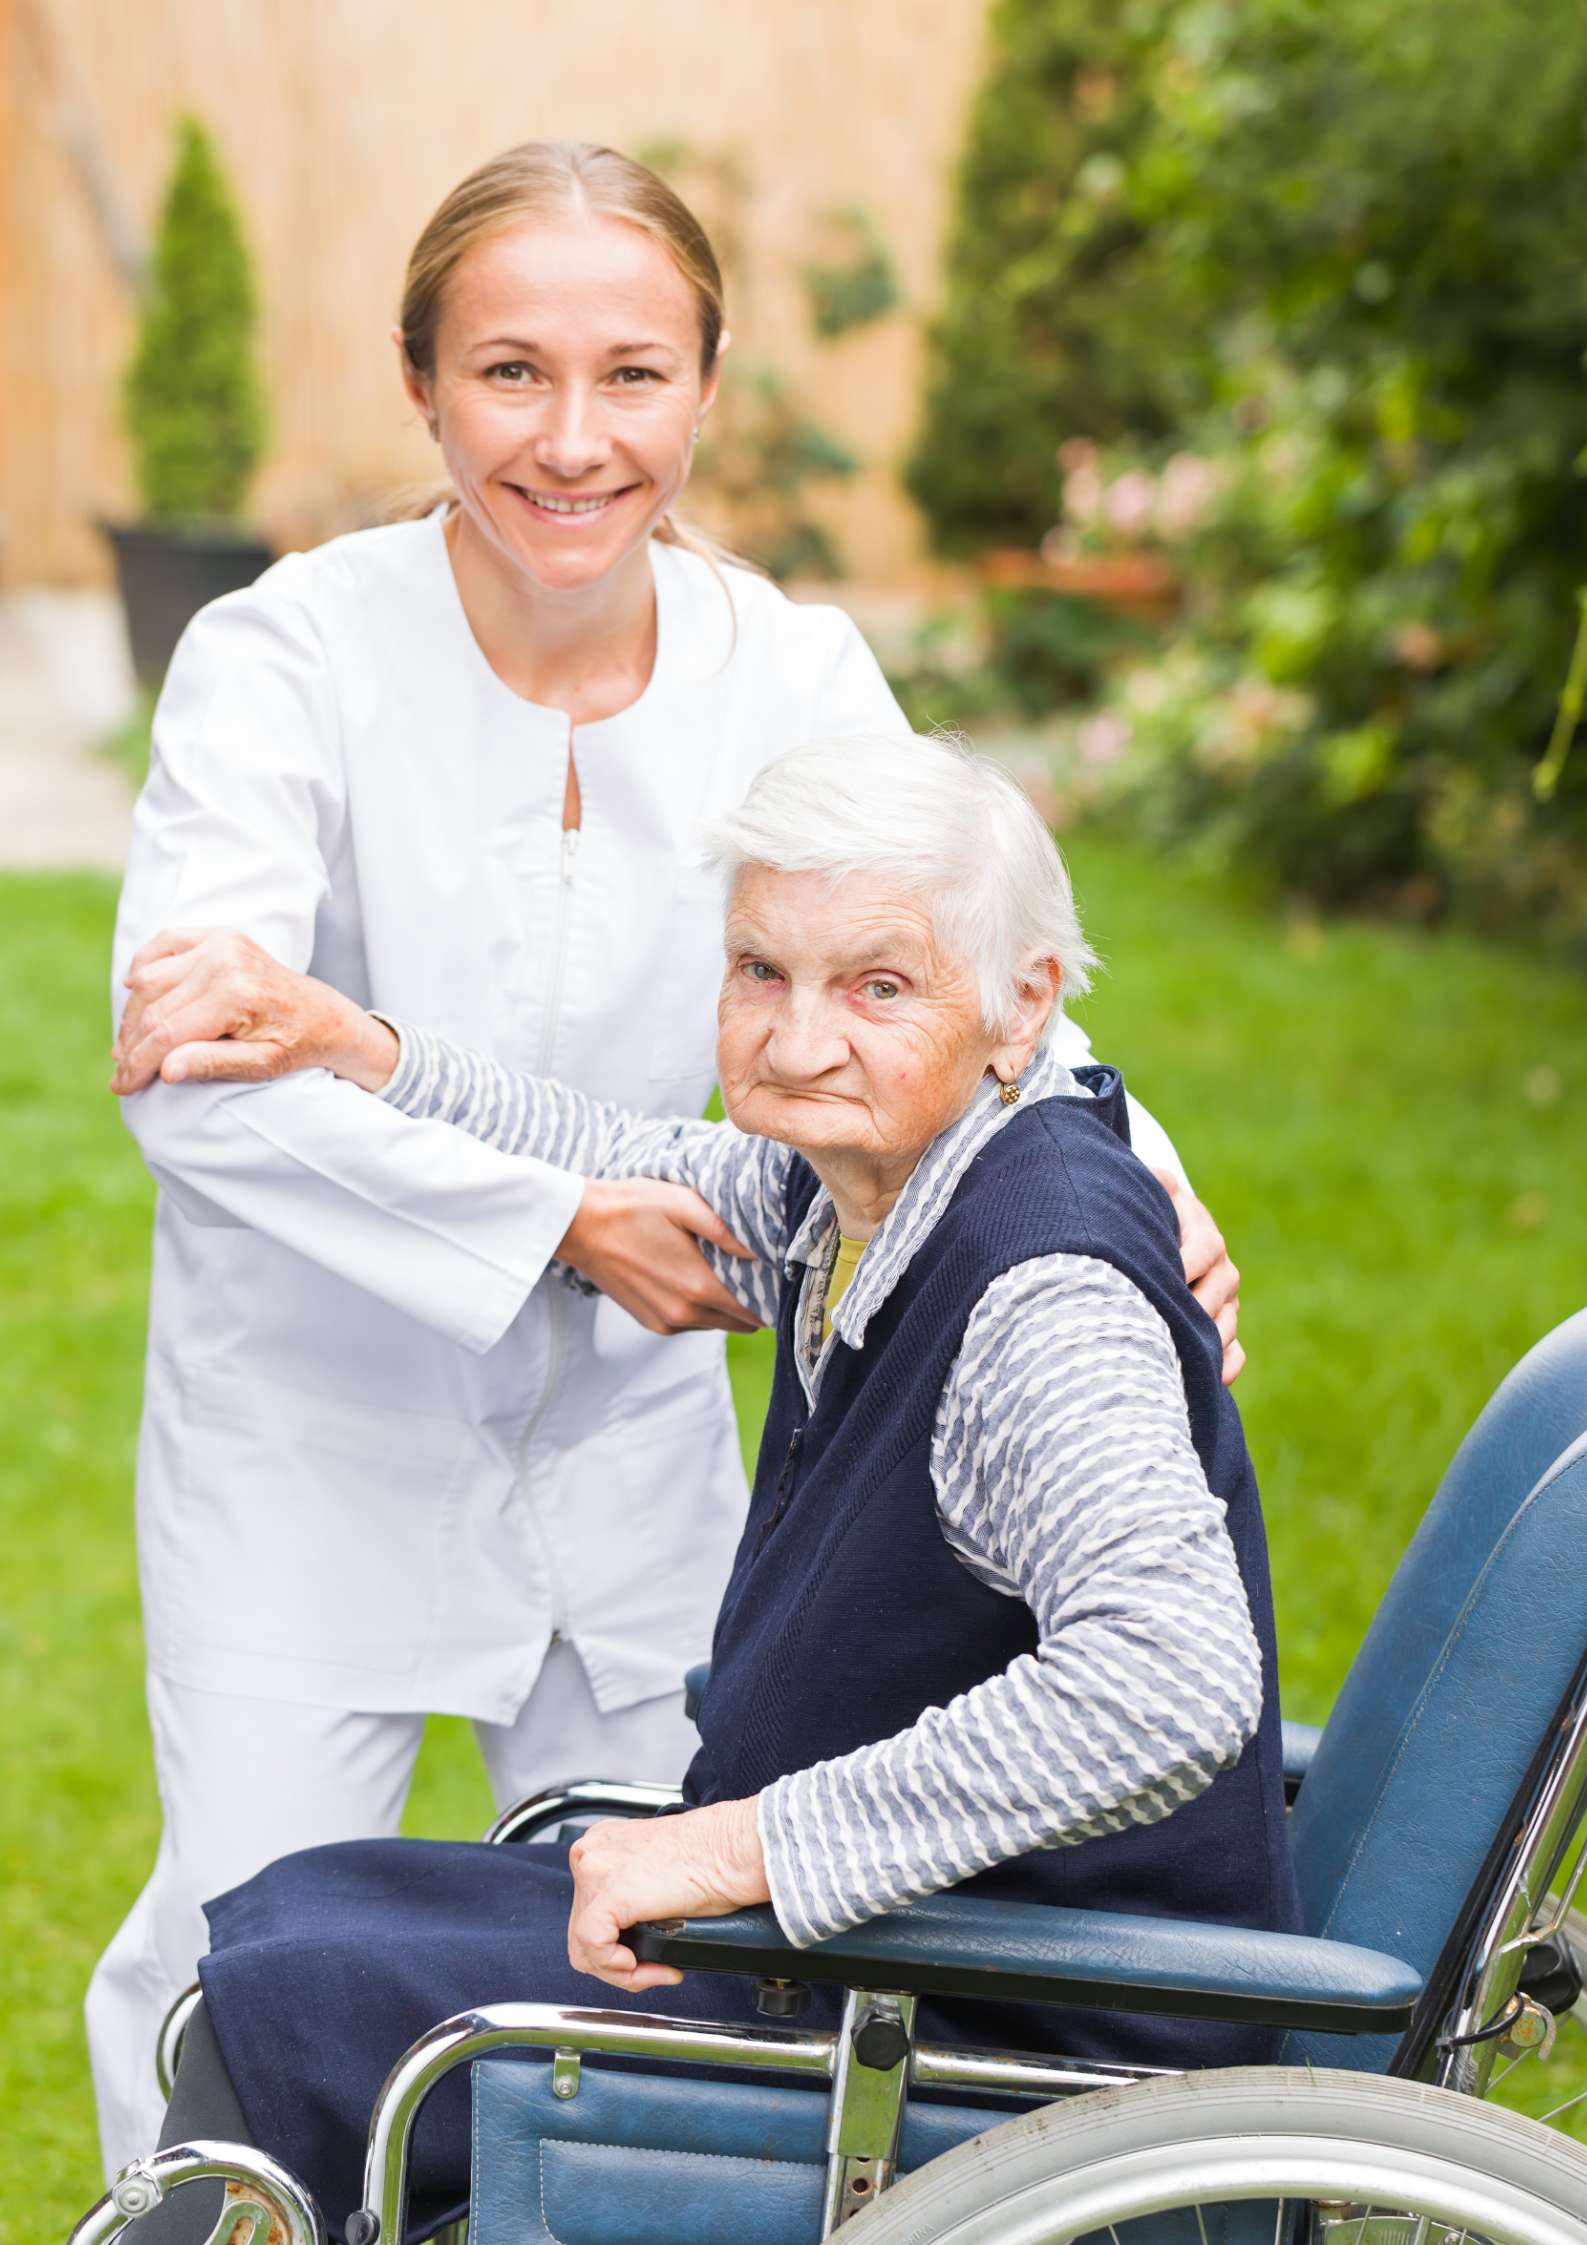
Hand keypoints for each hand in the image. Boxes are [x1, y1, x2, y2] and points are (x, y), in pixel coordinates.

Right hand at [111, 928, 397, 1094]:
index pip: (167, 1034)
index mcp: (237, 995)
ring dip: (132, 1015)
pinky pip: (164, 943)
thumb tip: (166, 1070)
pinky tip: (132, 991)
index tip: (122, 1087)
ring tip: (127, 1048)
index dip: (139, 1064)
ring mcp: (220, 943)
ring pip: (150, 980)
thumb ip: (214, 1065)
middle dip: (131, 1046)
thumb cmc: (295, 1045)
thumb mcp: (263, 1066)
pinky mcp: (218, 935)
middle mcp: (225, 962)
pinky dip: (143, 967)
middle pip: (154, 1009)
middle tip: (120, 1075)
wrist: (323, 1014)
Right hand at [558, 1177, 761, 1334]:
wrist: (580, 1225)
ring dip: (726, 1307)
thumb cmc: (632, 1207)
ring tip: (726, 1275)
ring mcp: (666, 1321)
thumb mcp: (684, 1204)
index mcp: (699, 1287)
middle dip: (752, 1302)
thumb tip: (758, 1252)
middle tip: (755, 1273)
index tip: (777, 1278)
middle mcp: (684, 1314)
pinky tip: (696, 1280)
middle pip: (740, 1323)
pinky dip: (701, 1309)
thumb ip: (725, 1230)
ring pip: (717, 1325)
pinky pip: (692, 1324)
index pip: (755, 1309)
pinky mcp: (651, 1322)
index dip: (770, 1295)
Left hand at [567, 1797, 768, 1991]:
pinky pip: (594, 1950)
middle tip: (657, 1968)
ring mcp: (595, 1872)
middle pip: (582, 1934)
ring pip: (585, 1949)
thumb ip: (630, 1892)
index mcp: (600, 1846)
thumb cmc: (712, 1859)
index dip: (615, 1945)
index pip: (586, 1912)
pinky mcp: (608, 1894)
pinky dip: (620, 1969)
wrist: (732, 1849)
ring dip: (623, 1972)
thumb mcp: (653, 1872)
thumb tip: (626, 1933)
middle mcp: (590, 1854)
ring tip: (658, 1970)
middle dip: (619, 1962)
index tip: (649, 1955)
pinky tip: (646, 1966)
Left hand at [1154, 1170, 1243, 1385]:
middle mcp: (1220, 1268)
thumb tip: (1158, 1176)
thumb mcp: (1150, 1189)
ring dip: (1210, 1339)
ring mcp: (1223, 1300)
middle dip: (1196, 1307)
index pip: (1202, 1250)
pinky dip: (1227, 1365)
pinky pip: (1235, 1351)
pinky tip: (1213, 1378)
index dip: (1185, 1264)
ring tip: (1184, 1353)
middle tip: (1168, 1323)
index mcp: (1203, 1236)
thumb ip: (1153, 1180)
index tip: (1169, 1274)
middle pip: (1218, 1292)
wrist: (1159, 1231)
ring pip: (1227, 1322)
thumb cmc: (1147, 1210)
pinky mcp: (1221, 1326)